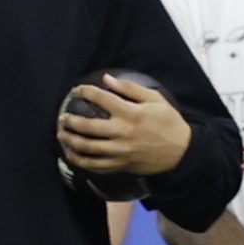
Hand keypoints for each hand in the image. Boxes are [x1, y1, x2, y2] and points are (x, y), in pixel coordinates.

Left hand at [58, 74, 191, 177]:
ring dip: (70, 141)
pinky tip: (71, 154)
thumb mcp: (156, 100)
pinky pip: (95, 165)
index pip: (102, 99)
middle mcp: (123, 132)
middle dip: (70, 121)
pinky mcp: (121, 164)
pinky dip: (79, 160)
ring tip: (61, 134)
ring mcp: (121, 151)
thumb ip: (130, 89)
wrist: (182, 152)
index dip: (86, 92)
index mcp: (132, 114)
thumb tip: (107, 79)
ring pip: (87, 148)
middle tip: (62, 117)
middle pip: (88, 127)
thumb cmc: (169, 123)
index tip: (77, 90)